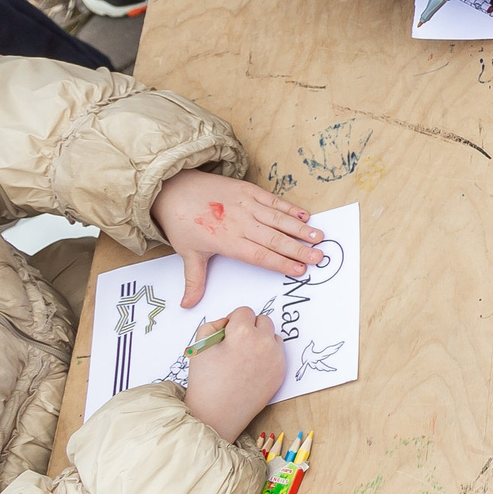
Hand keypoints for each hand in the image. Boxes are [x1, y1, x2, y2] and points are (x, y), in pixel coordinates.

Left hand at [150, 170, 321, 306]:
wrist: (174, 188)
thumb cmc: (181, 221)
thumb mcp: (187, 252)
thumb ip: (194, 280)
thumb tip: (187, 305)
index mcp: (227, 241)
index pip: (259, 255)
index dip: (280, 263)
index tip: (298, 270)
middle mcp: (240, 223)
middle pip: (274, 239)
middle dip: (298, 249)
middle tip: (318, 257)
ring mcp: (246, 205)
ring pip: (278, 219)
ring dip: (300, 228)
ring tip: (318, 237)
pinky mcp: (248, 191)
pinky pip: (273, 201)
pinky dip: (290, 208)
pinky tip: (305, 215)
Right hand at [181, 306, 282, 440]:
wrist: (216, 415)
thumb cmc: (205, 381)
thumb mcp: (200, 346)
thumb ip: (214, 325)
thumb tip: (228, 321)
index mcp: (243, 333)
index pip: (244, 312)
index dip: (233, 321)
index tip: (226, 335)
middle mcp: (264, 342)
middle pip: (263, 320)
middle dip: (250, 328)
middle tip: (235, 345)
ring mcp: (276, 358)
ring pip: (272, 336)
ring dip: (261, 340)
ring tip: (243, 358)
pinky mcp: (281, 372)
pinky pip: (277, 354)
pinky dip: (267, 356)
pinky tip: (251, 369)